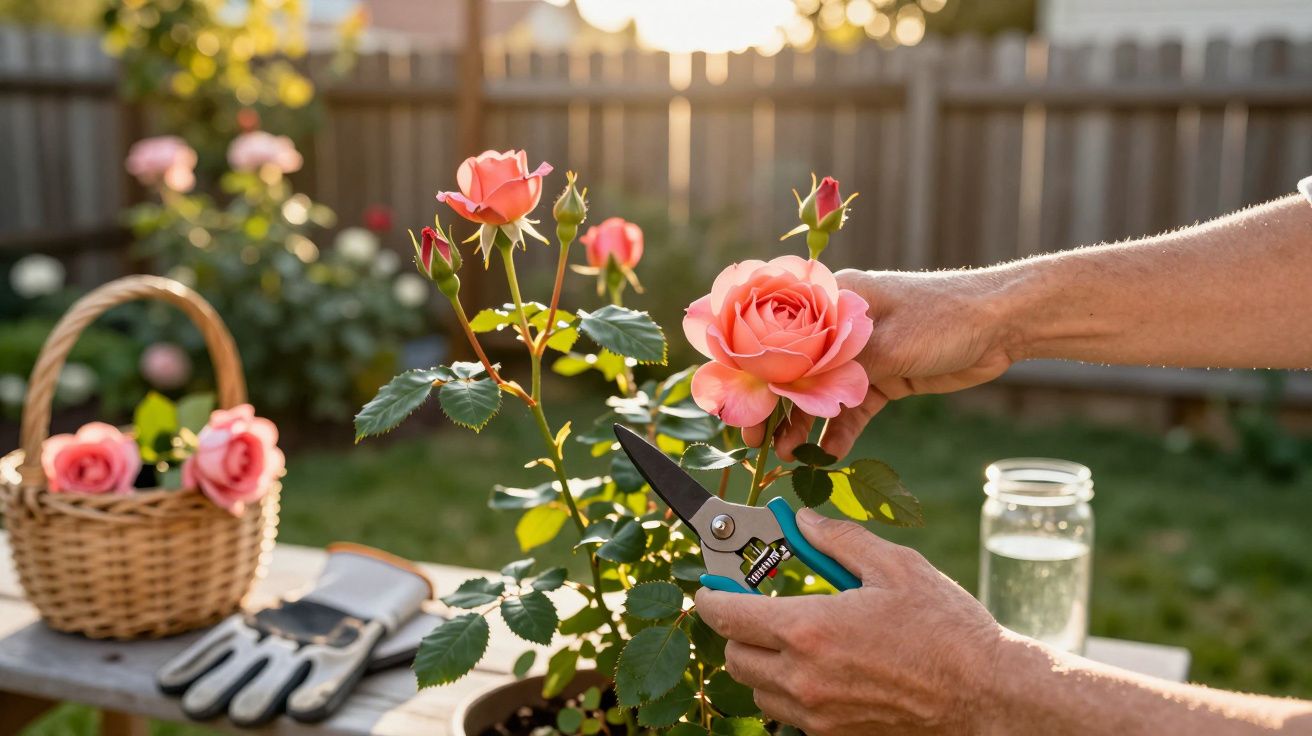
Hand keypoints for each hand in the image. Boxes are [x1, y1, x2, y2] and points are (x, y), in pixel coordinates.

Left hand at [695, 508, 1005, 734]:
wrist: (987, 695)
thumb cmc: (946, 628)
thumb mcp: (895, 567)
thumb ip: (838, 540)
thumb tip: (801, 521)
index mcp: (810, 629)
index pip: (727, 616)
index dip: (711, 597)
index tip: (710, 588)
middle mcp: (804, 678)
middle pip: (733, 657)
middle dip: (737, 630)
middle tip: (759, 608)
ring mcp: (817, 715)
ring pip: (758, 689)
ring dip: (762, 663)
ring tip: (796, 639)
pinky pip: (789, 715)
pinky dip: (791, 692)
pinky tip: (824, 669)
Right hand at [744, 268, 1016, 459]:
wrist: (1001, 325)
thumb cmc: (943, 316)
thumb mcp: (885, 342)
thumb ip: (837, 367)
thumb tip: (791, 391)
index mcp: (831, 301)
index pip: (776, 337)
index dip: (753, 373)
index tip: (739, 408)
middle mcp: (837, 326)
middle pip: (792, 370)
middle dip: (773, 407)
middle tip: (756, 442)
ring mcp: (859, 354)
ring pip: (818, 394)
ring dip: (802, 424)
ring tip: (787, 456)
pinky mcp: (881, 377)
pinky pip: (849, 409)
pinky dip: (837, 432)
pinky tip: (826, 456)